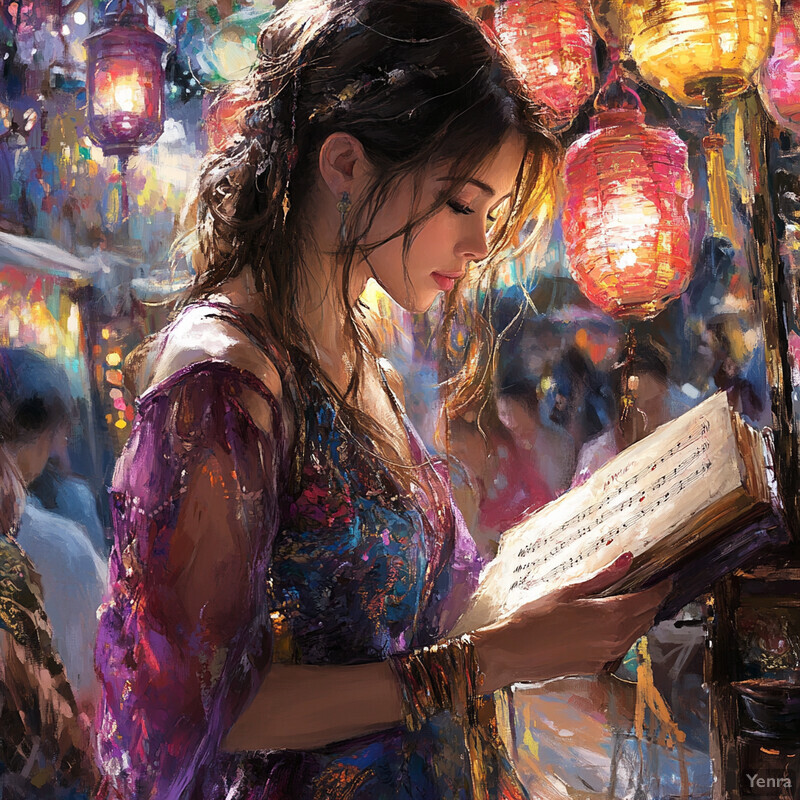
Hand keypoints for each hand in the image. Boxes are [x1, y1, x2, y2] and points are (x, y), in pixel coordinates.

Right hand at [473, 553, 670, 691]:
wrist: (515, 653)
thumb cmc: (536, 617)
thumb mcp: (567, 590)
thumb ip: (601, 577)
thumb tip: (627, 559)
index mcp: (612, 615)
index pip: (649, 599)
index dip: (661, 587)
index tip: (665, 577)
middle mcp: (617, 638)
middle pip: (647, 617)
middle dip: (652, 601)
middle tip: (648, 586)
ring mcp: (609, 656)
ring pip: (636, 634)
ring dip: (639, 618)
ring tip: (630, 601)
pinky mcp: (599, 667)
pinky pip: (621, 647)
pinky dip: (623, 633)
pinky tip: (608, 624)